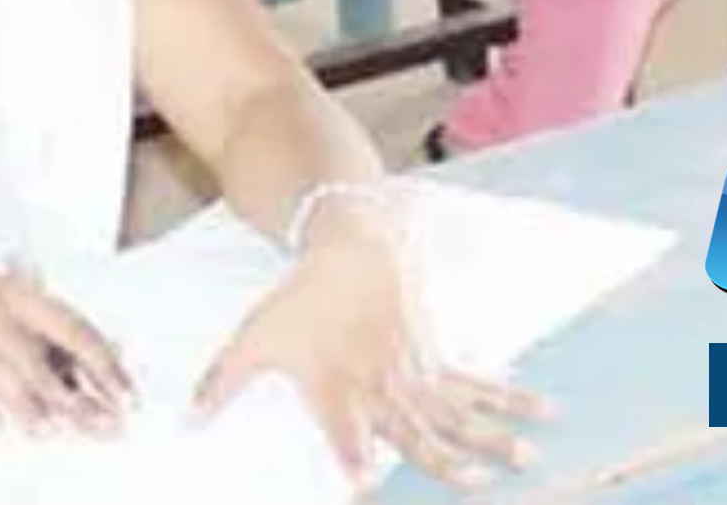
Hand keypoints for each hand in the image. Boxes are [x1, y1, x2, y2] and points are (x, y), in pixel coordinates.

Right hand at [0, 265, 132, 435]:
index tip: (125, 394)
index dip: (102, 364)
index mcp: (10, 293)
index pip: (71, 329)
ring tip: (48, 430)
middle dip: (72, 399)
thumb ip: (36, 335)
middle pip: (36, 358)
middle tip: (100, 427)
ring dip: (25, 406)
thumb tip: (85, 373)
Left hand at [198, 211, 546, 485]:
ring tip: (528, 457)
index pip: (349, 444)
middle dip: (450, 463)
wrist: (347, 245)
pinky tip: (539, 406)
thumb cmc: (297, 300)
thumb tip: (187, 420)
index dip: (357, 469)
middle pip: (422, 433)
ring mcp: (415, 370)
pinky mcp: (435, 352)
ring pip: (460, 410)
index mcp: (338, 392)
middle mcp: (383, 386)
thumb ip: (221, 385)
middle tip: (479, 486)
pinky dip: (508, 395)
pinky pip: (475, 381)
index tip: (364, 490)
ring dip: (495, 435)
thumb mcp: (253, 341)